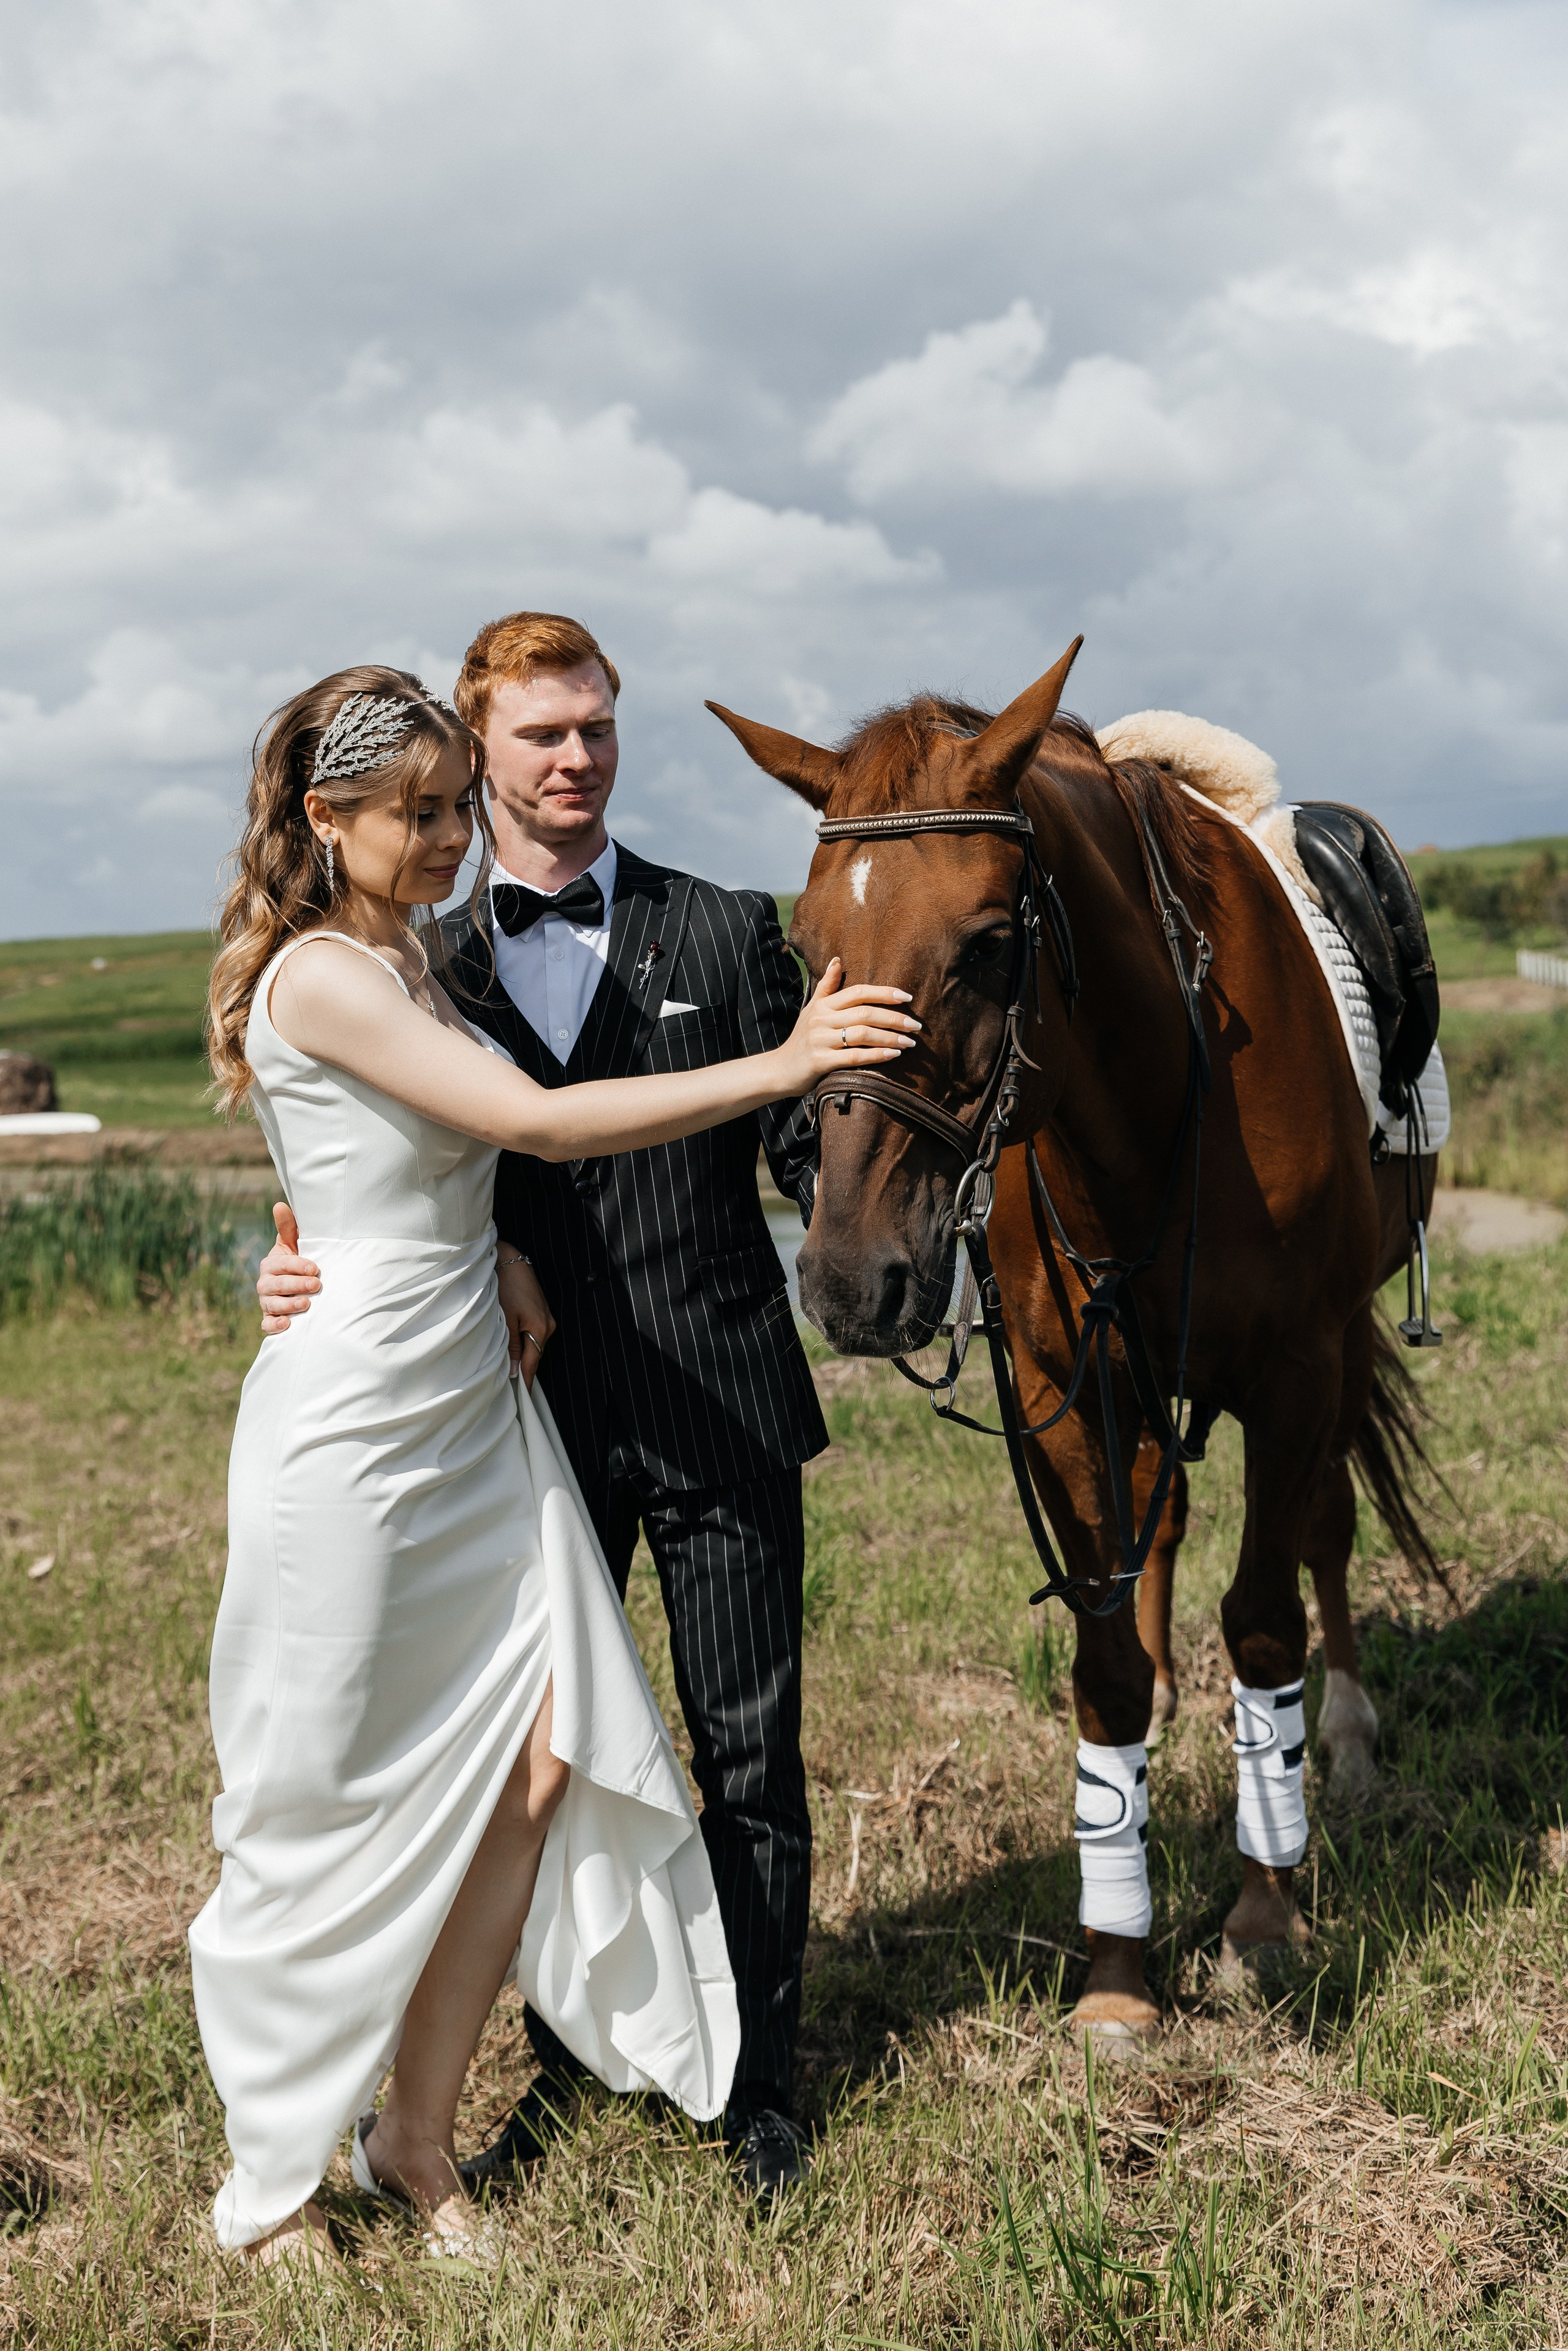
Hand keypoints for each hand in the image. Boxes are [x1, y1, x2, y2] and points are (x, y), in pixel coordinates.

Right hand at [257, 1203, 320, 1335]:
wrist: (300, 1290)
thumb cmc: (299, 1263)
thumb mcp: (294, 1245)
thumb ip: (288, 1228)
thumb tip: (279, 1205)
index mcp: (271, 1264)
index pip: (282, 1264)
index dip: (297, 1265)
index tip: (314, 1268)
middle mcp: (265, 1283)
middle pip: (277, 1285)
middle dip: (296, 1285)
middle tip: (316, 1285)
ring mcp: (266, 1302)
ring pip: (272, 1304)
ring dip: (288, 1305)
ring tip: (306, 1305)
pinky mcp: (269, 1319)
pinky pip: (267, 1325)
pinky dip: (274, 1325)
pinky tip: (287, 1324)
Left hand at [498, 1249, 556, 1388]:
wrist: (508, 1259)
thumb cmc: (504, 1287)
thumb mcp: (505, 1319)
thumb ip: (512, 1346)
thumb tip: (515, 1369)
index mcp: (539, 1329)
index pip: (533, 1363)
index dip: (527, 1381)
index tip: (523, 1398)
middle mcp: (548, 1325)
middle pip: (536, 1354)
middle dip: (525, 1369)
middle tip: (512, 1386)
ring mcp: (546, 1317)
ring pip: (534, 1343)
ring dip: (524, 1354)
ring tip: (511, 1367)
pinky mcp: (541, 1310)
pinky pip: (534, 1333)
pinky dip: (525, 1341)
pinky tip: (515, 1345)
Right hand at [774, 959, 919, 1094]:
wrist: (780, 1069)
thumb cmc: (802, 1039)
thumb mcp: (812, 1009)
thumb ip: (828, 986)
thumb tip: (837, 960)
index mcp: (823, 1006)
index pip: (858, 992)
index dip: (884, 993)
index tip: (907, 998)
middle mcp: (821, 1020)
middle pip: (865, 1013)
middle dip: (895, 1019)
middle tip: (916, 1025)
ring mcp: (820, 1041)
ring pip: (862, 1035)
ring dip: (890, 1038)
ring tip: (910, 1043)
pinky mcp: (820, 1062)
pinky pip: (854, 1057)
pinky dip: (876, 1055)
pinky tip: (893, 1055)